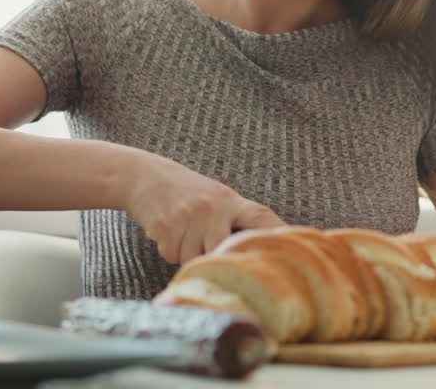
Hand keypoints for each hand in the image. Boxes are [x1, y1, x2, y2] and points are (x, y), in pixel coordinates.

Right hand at [123, 153, 284, 264]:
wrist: (146, 176)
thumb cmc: (187, 193)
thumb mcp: (218, 198)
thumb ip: (238, 221)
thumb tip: (267, 248)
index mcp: (231, 200)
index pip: (262, 219)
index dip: (277, 237)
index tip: (288, 257)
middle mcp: (214, 207)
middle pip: (225, 252)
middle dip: (215, 255)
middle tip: (205, 243)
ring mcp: (190, 216)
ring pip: (195, 259)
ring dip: (187, 254)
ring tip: (183, 232)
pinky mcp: (166, 226)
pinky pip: (172, 256)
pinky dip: (169, 250)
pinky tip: (168, 232)